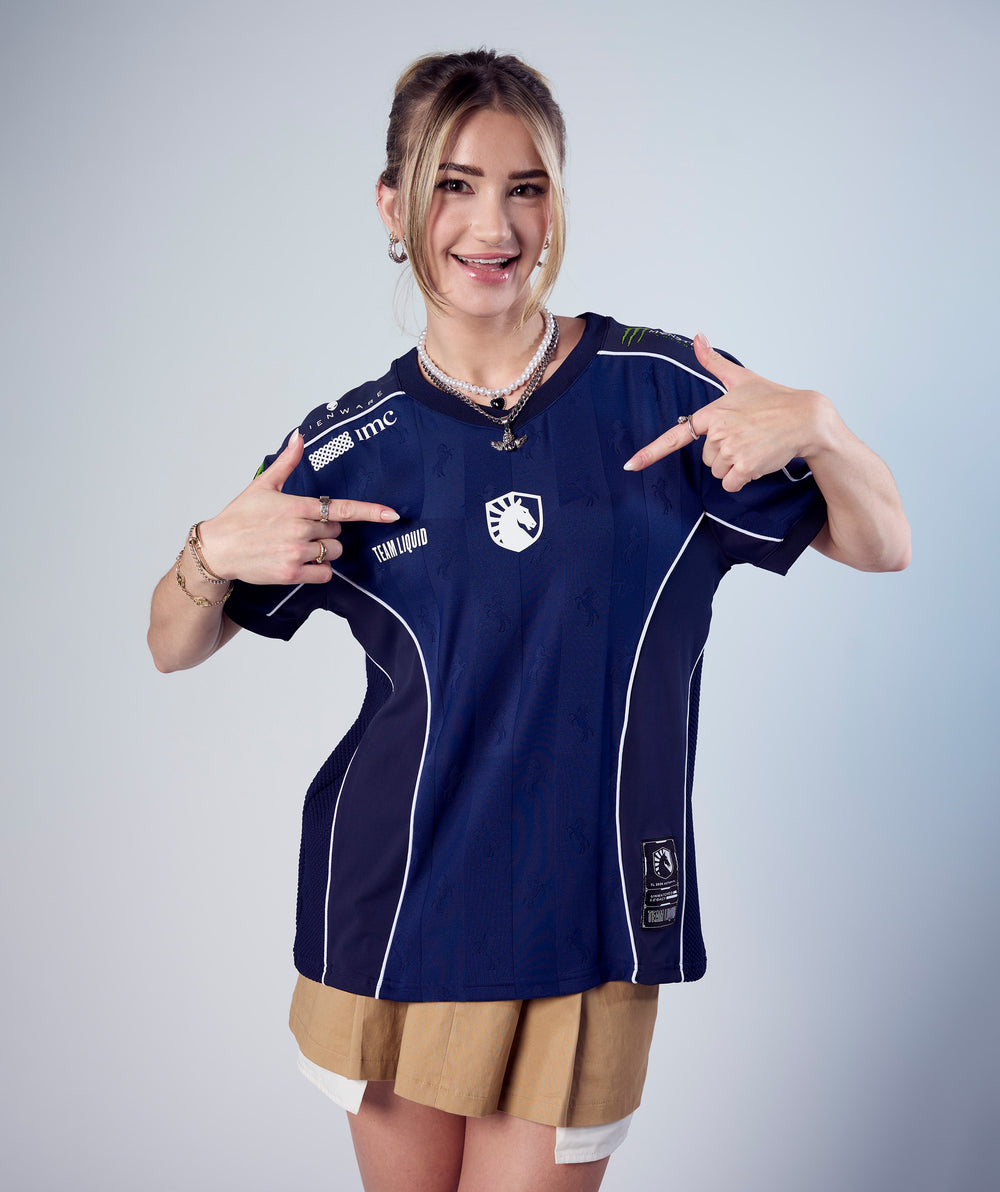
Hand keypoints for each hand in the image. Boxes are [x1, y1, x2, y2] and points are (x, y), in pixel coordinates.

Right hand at [198, 431, 399, 584]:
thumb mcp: (262, 485)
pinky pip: (324, 573)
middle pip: (337, 532)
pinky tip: (301, 563)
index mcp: (297, 506)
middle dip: (326, 531)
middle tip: (301, 529)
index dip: (370, 511)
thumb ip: (287, 462)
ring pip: (333, 552)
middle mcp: (300, 529)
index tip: (391, 514)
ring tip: (298, 546)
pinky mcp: (291, 574)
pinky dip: (319, 569)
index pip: (342, 509)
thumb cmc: (239, 516)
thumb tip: (299, 436)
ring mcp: (296, 553)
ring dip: (324, 551)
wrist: (218, 549)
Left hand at [623, 333, 829, 491]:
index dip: (650, 453)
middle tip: (747, 437)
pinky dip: (743, 478)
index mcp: (713, 412)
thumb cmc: (774, 398)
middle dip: (724, 453)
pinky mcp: (745, 467)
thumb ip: (713, 361)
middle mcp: (718, 432)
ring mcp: (731, 450)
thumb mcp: (741, 378)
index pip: (675, 435)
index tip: (630, 466)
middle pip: (706, 458)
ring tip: (755, 446)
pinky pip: (731, 484)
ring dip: (734, 467)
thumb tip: (697, 335)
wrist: (805, 418)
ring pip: (718, 473)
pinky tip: (758, 460)